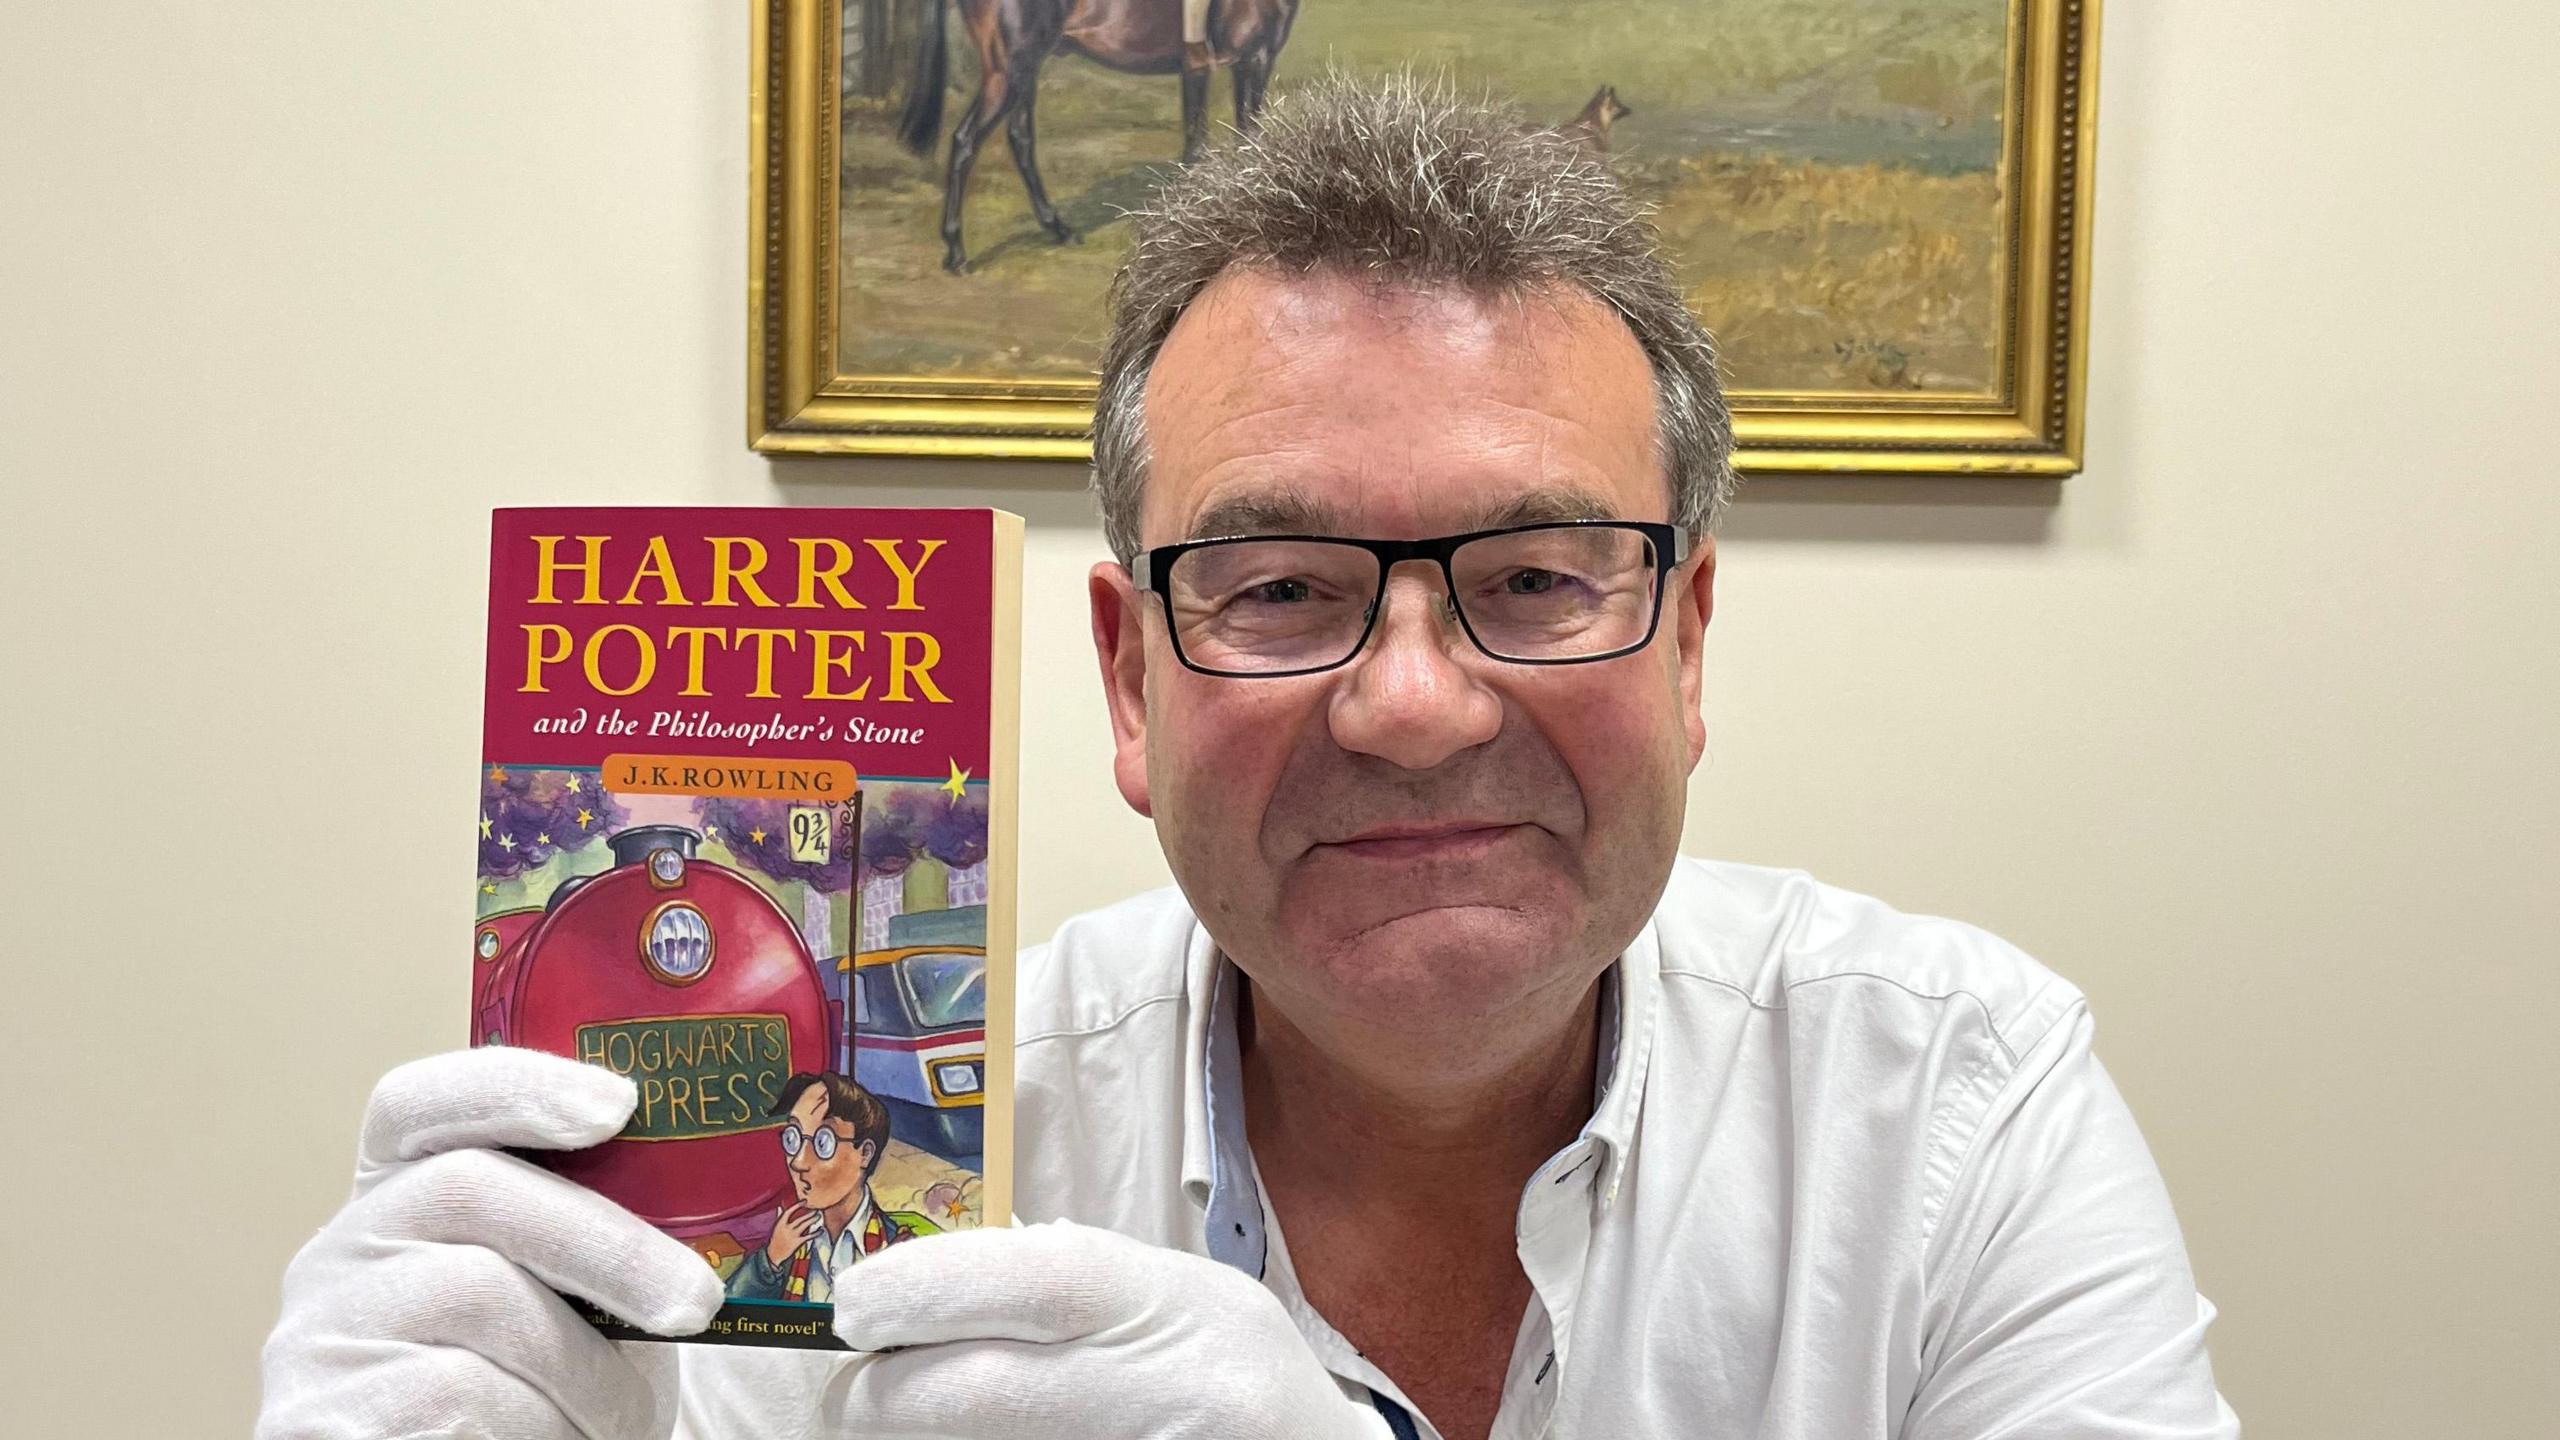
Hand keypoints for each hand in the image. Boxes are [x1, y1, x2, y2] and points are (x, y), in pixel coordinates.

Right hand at [257, 1047, 725, 1439]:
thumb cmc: (558, 1391)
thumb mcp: (584, 1296)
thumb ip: (610, 1223)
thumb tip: (720, 1159)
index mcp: (401, 1195)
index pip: (420, 1102)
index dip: (516, 1086)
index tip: (619, 1104)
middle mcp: (343, 1249)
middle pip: (468, 1188)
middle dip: (603, 1243)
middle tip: (696, 1301)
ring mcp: (321, 1332)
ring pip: (475, 1296)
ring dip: (582, 1363)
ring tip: (625, 1415)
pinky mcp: (319, 1416)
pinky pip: (452, 1392)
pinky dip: (535, 1422)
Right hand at [766, 1203, 825, 1266]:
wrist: (774, 1255)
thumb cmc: (775, 1240)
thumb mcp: (776, 1228)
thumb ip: (779, 1217)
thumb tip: (780, 1207)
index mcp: (780, 1224)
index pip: (789, 1211)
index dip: (797, 1205)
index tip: (804, 1201)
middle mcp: (786, 1228)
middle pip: (800, 1218)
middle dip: (809, 1213)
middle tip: (816, 1209)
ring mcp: (792, 1235)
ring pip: (805, 1225)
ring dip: (813, 1219)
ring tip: (818, 1216)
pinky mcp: (798, 1242)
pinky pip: (809, 1236)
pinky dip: (816, 1233)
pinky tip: (821, 1230)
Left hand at [825, 1221, 1391, 1439]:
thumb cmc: (1236, 1384)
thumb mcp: (1184, 1305)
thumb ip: (1080, 1288)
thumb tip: (940, 1277)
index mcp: (1188, 1311)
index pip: (1044, 1281)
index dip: (934, 1287)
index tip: (857, 1302)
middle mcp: (1184, 1393)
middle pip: (993, 1391)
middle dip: (895, 1394)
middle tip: (854, 1395)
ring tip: (912, 1421)